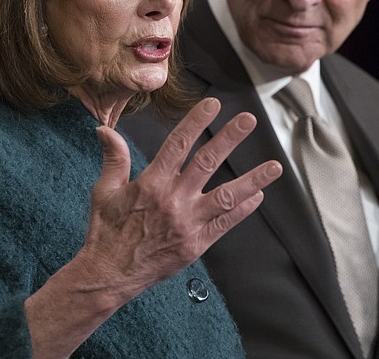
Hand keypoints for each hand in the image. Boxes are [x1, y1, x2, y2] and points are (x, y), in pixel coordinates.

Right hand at [79, 97, 282, 301]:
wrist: (109, 275)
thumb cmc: (106, 232)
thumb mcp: (104, 191)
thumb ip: (114, 159)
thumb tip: (105, 130)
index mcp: (151, 183)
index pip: (178, 144)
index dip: (196, 122)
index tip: (212, 104)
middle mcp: (173, 200)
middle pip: (208, 162)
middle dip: (230, 138)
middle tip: (248, 120)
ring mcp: (188, 223)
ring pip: (226, 196)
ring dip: (252, 180)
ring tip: (274, 167)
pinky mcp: (196, 244)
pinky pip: (225, 224)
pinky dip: (243, 210)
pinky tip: (257, 197)